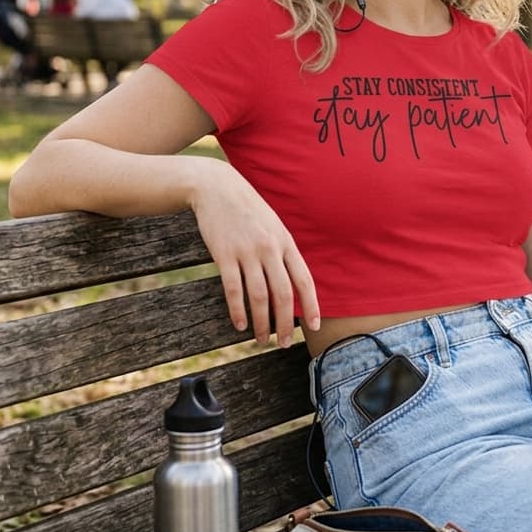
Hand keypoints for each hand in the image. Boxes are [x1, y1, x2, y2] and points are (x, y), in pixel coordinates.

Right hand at [188, 159, 319, 348]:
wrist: (217, 187)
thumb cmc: (247, 209)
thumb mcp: (273, 225)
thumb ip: (282, 251)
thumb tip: (290, 282)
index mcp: (285, 242)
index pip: (304, 279)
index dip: (311, 305)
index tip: (314, 327)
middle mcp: (269, 248)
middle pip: (282, 294)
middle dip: (285, 323)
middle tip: (283, 343)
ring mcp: (246, 251)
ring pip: (258, 296)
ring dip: (261, 323)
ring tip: (261, 339)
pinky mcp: (224, 254)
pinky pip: (233, 289)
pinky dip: (237, 310)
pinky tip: (239, 324)